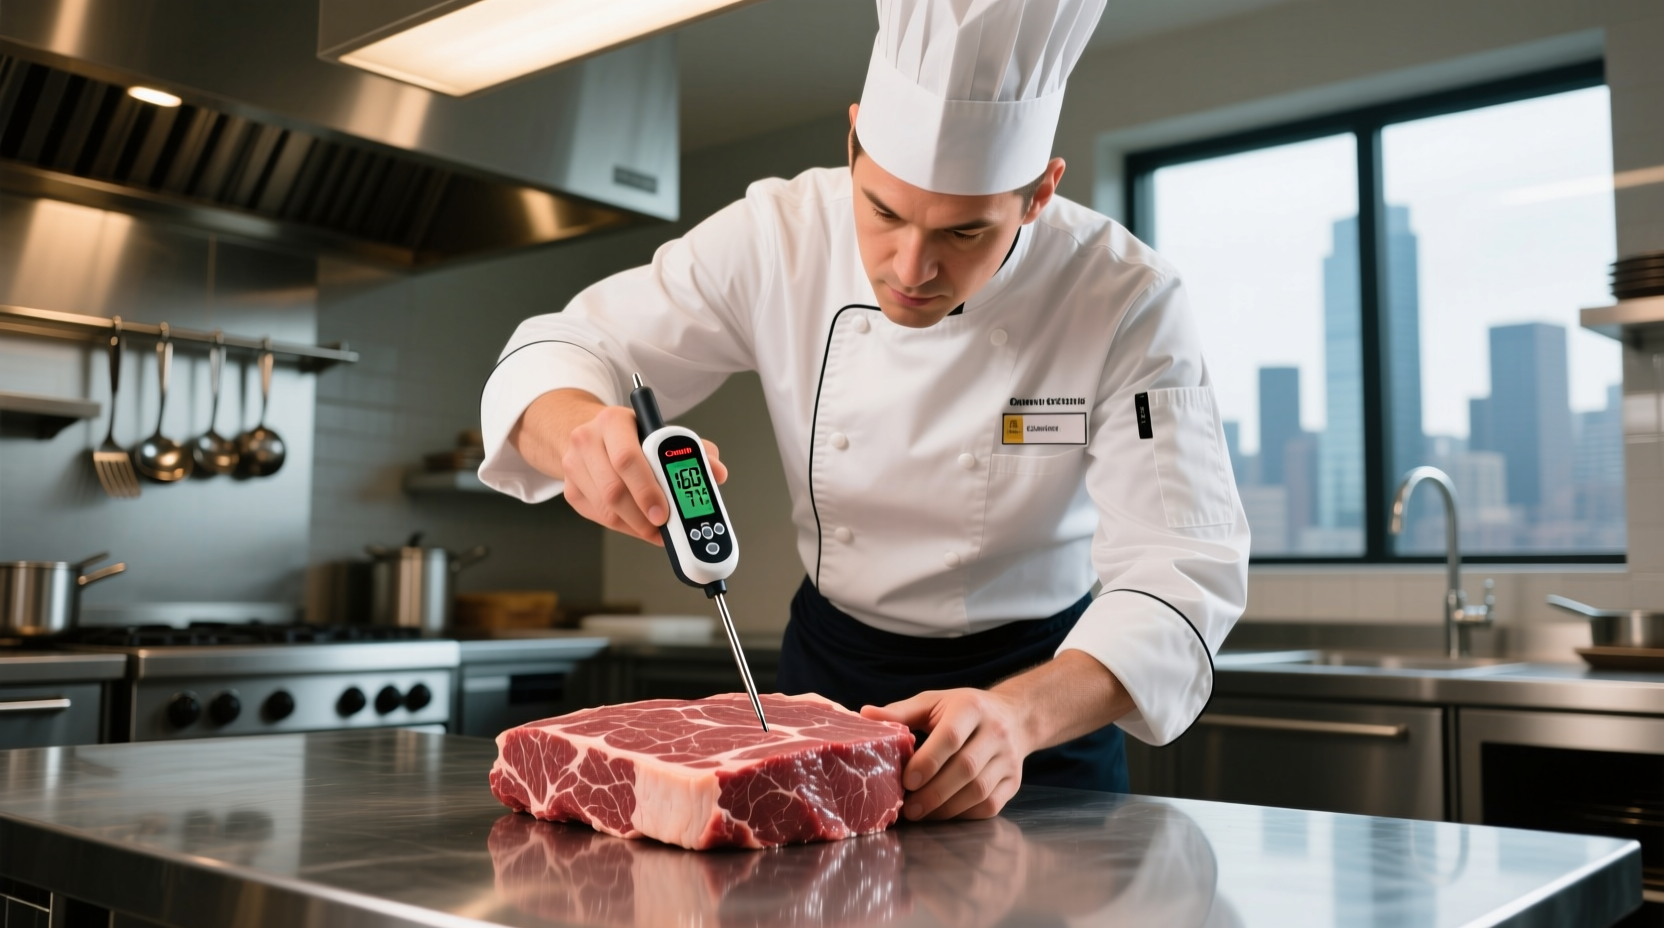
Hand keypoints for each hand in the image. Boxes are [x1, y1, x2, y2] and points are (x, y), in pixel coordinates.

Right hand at [511, 389, 726, 544]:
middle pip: (614, 490)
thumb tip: (717, 472)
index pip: (627, 459)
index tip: (665, 511)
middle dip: (643, 516)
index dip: (647, 489)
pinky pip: (600, 517)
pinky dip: (625, 527)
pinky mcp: (571, 490)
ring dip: (636, 526)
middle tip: (664, 527)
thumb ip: (693, 451)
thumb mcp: (660, 432)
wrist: (590, 434)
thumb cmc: (630, 435)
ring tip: (658, 531)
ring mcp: (574, 467)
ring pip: (606, 509)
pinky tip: (641, 526)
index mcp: (613, 421)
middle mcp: (587, 441)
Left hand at [862, 688, 1029, 820]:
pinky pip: (990, 805)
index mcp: (972, 708)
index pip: (952, 737)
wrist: (1014, 717)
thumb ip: (901, 712)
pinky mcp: (1014, 781)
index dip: (929, 761)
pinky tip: (943, 813)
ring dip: (947, 808)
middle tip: (908, 808)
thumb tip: (864, 715)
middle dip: (934, 792)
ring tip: (920, 813)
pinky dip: (964, 814)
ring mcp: (1008, 759)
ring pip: (979, 791)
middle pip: (966, 768)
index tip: (907, 780)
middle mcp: (996, 732)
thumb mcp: (934, 702)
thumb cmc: (963, 710)